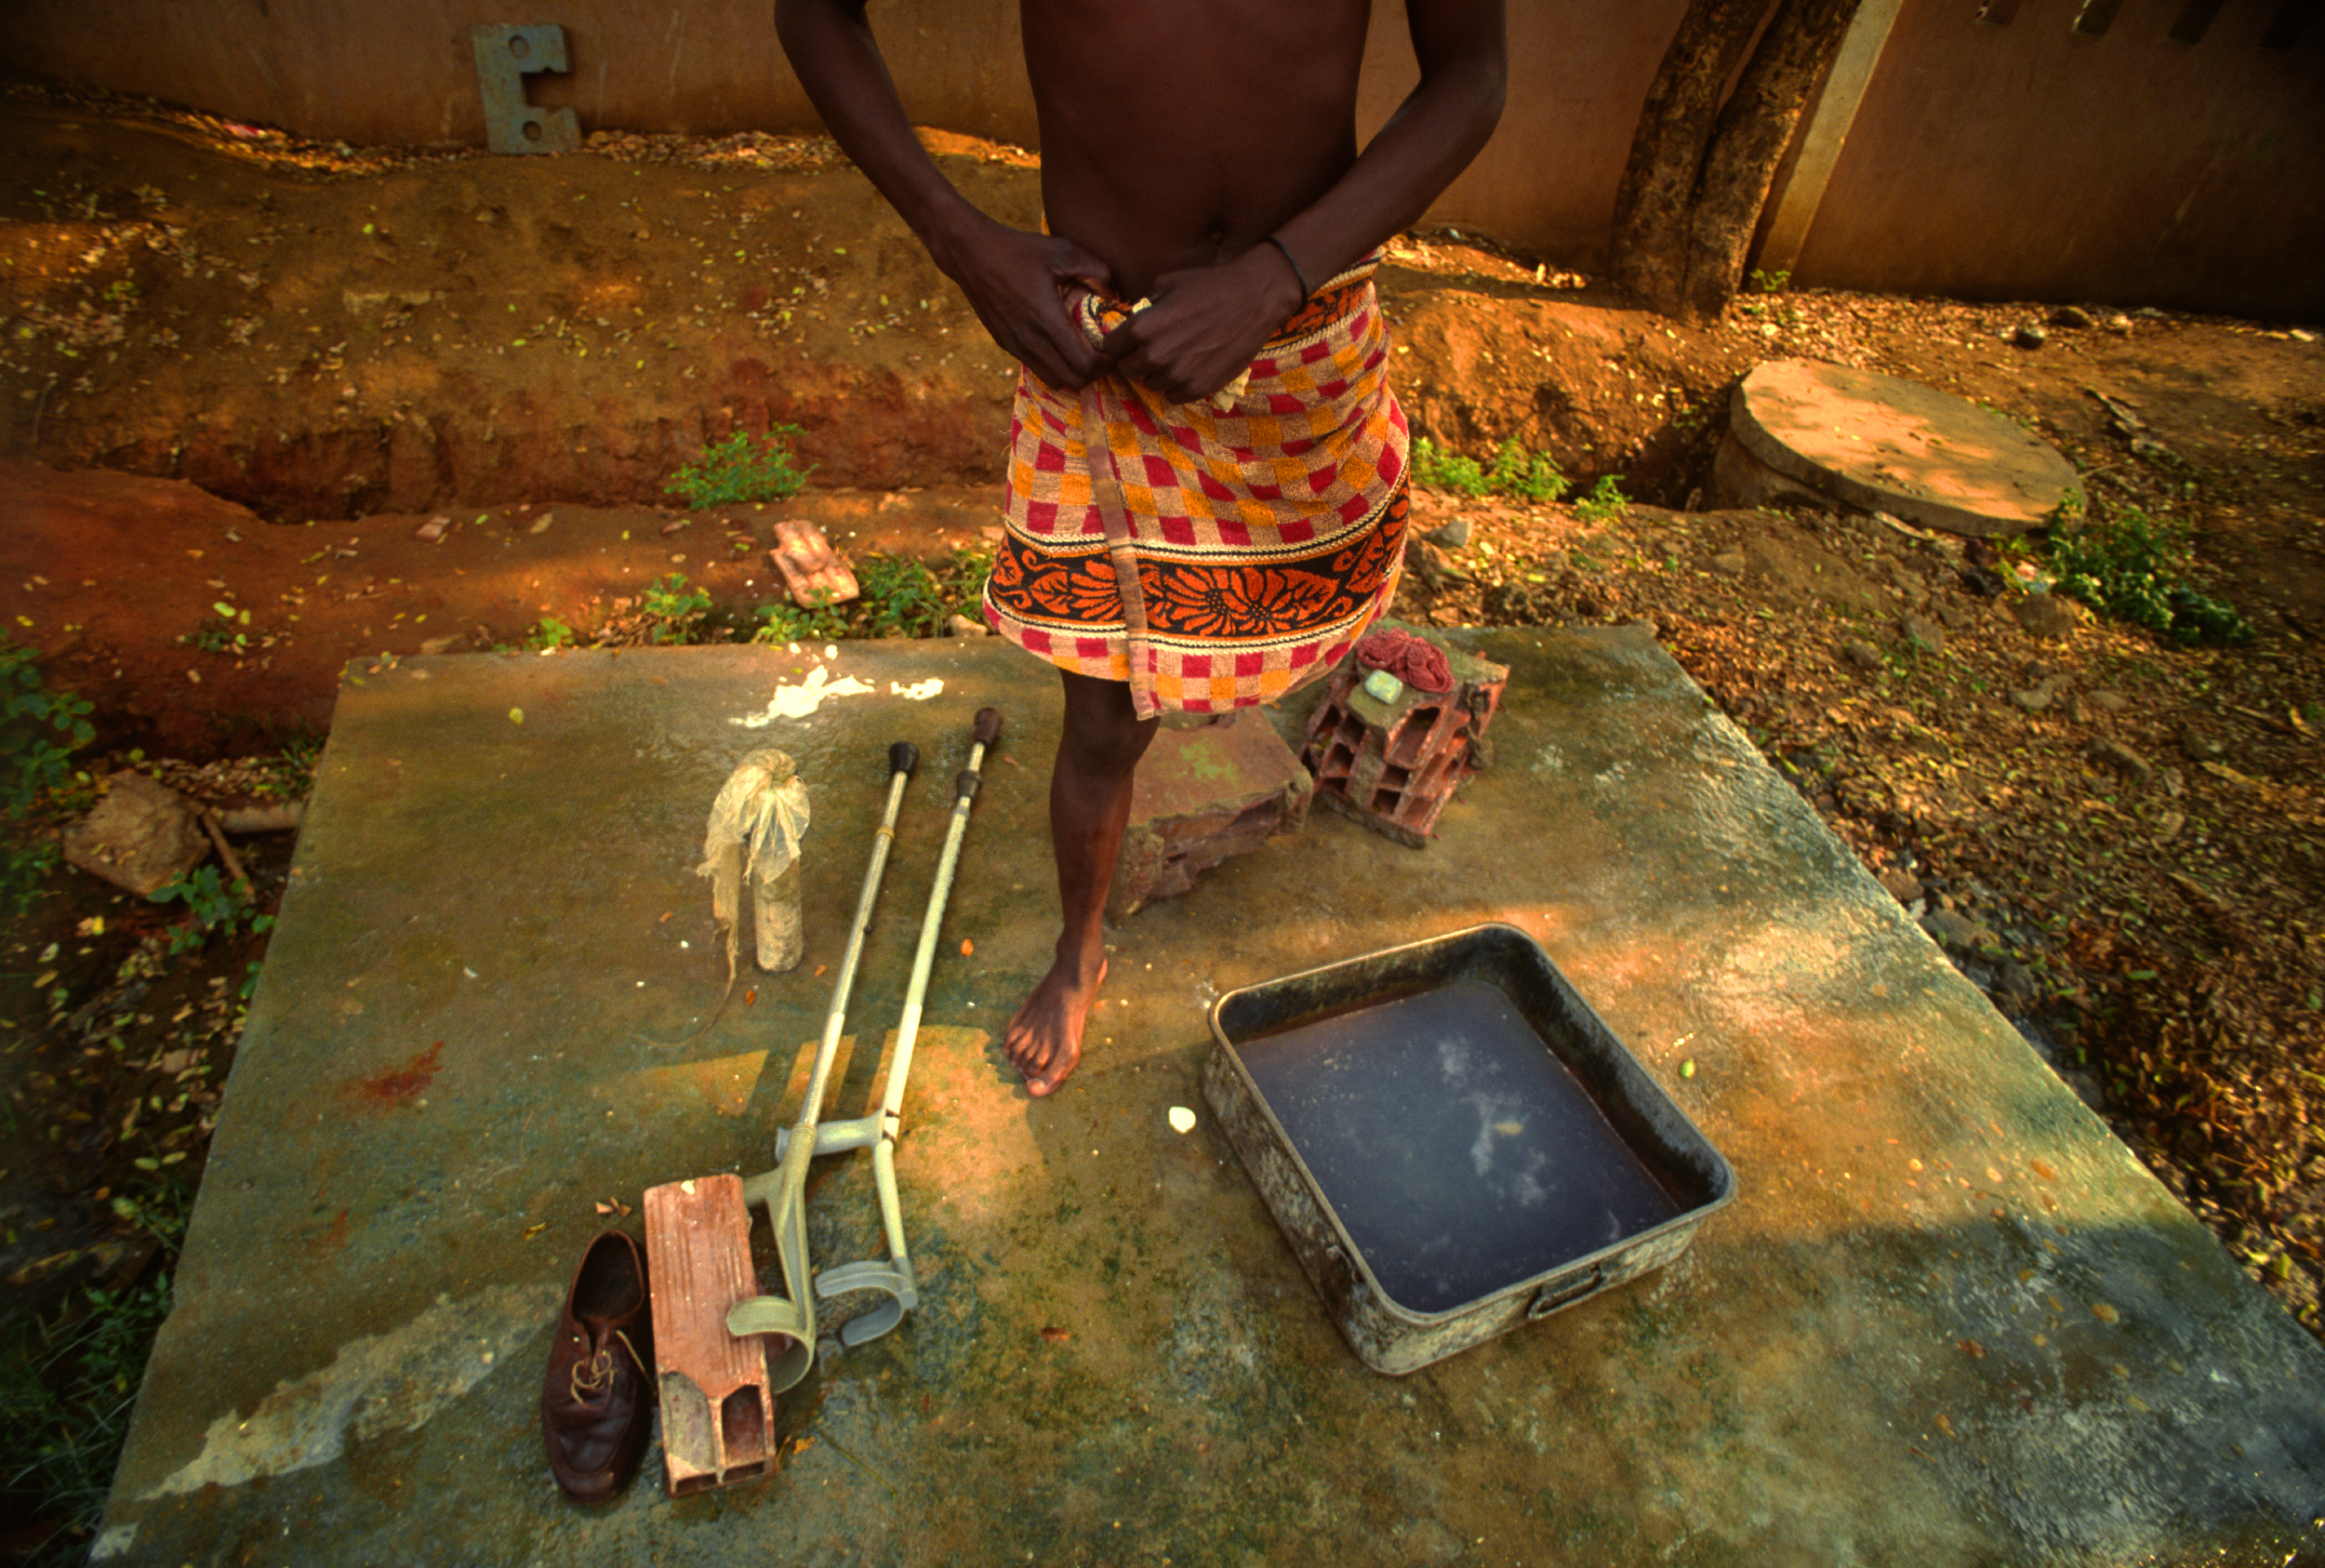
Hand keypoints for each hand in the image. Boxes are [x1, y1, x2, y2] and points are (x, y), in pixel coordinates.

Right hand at [936, 214, 1113, 390]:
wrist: (970, 253)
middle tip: (1103, 354)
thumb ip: (1096, 270)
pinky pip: (1037, 368)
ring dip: (1073, 372)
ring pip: (1054, 379)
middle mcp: (1030, 339)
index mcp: (1046, 319)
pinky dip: (1055, 365)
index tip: (1113, 350)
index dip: (1105, 364)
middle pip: (1072, 380)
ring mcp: (1015, 345)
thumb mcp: (1062, 250)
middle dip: (1093, 372)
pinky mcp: (1006, 344)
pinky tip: (1061, 344)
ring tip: (1084, 352)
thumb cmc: (1019, 249)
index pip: (1084, 364)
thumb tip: (1115, 294)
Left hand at [1097, 245, 1306, 405]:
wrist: (1253, 300)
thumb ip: (1144, 303)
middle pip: (1127, 370)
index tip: (1130, 341)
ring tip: (1176, 356)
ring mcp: (1176, 375)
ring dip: (1158, 373)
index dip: (1119, 343)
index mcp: (1141, 328)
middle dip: (1136, 359)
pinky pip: (1173, 395)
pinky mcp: (1197, 388)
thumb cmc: (1209, 285)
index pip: (1110, 348)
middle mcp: (1154, 355)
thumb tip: (1133, 315)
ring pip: (1150, 384)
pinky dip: (1178, 384)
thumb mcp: (1167, 282)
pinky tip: (1191, 367)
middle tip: (1154, 349)